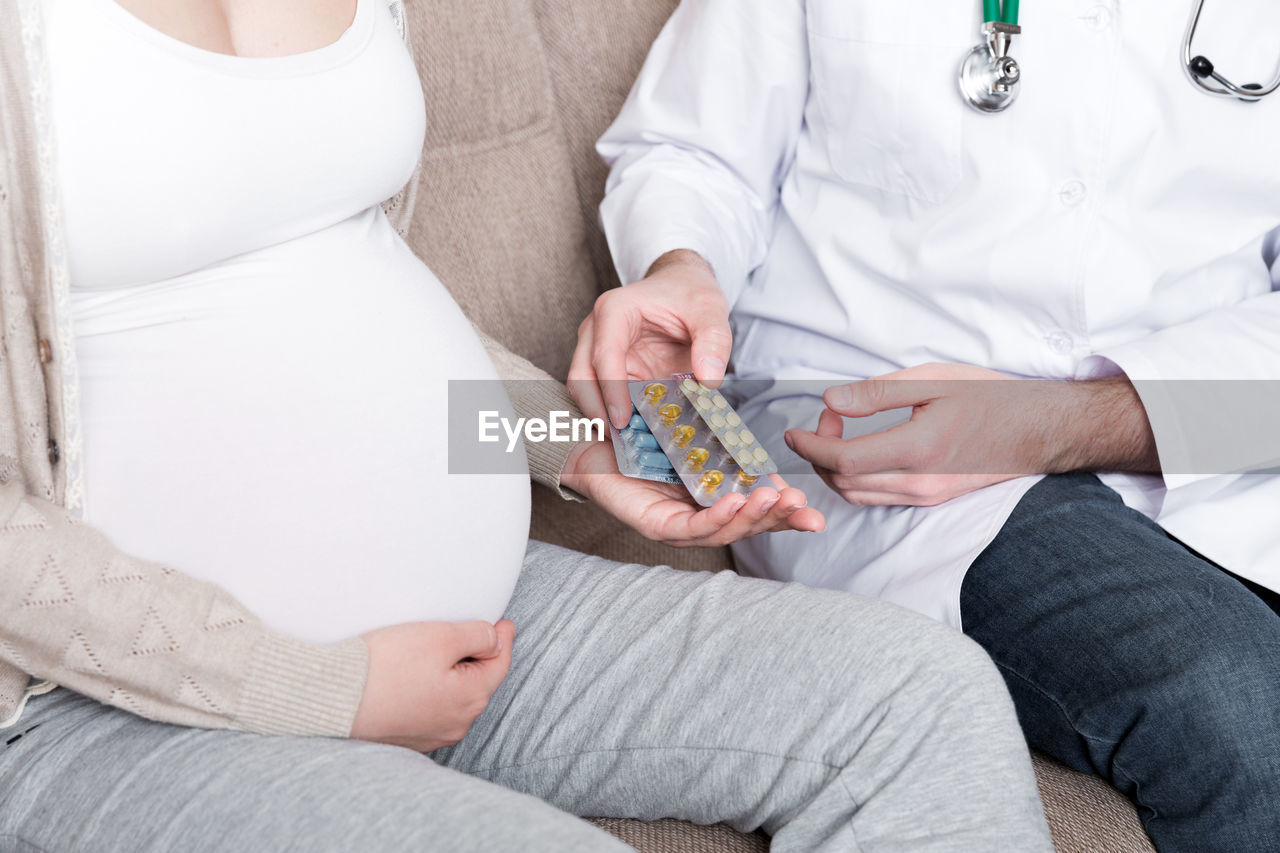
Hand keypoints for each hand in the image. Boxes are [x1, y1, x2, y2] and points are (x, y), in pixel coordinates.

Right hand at [350, 619, 515, 751]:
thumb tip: (495, 641)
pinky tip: (417, 675)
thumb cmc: (387, 666)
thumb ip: (477, 636)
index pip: (499, 663)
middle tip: (474, 631)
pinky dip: (431, 689)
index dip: (503, 638)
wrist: (333, 699)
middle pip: (478, 682)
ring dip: (453, 674)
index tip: (503, 622)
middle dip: (479, 656)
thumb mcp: (441, 637)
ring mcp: (431, 734)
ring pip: (453, 696)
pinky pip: (430, 707)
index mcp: (471, 699)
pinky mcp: (406, 736)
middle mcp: (456, 724)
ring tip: (441, 651)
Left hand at [562, 439, 824, 546]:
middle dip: (778, 520)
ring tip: (774, 500)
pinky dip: (716, 517)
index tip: (812, 511)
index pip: (757, 514)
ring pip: (724, 530)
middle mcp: (700, 521)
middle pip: (747, 527)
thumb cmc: (646, 441)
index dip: (786, 515)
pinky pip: (690, 527)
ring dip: (752, 516)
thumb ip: (730, 451)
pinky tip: (735, 503)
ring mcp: (678, 528)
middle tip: (804, 509)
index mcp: (715, 504)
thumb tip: (766, 454)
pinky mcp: (655, 525)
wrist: (596, 442)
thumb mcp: (700, 442)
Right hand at [569, 250, 731, 428]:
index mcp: (614, 311)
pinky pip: (603, 396)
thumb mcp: (710, 309)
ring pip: (585, 390)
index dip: (611, 390)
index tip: (622, 420)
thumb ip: (714, 342)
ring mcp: (598, 350)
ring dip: (601, 417)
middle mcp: (597, 330)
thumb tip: (709, 381)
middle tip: (619, 442)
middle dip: (595, 410)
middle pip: (581, 376)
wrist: (682, 288)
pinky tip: (633, 435)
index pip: (604, 355)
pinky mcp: (609, 369)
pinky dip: (614, 416)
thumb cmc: (689, 293)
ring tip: (626, 445)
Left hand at [785, 363, 1157, 506]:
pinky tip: (860, 450)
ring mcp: (928, 497)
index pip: (845, 460)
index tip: (793, 431)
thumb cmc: (992, 396)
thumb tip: (830, 401)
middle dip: (819, 456)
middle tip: (824, 420)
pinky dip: (856, 479)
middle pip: (845, 484)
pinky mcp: (933, 500)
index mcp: (919, 449)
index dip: (810, 448)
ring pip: (859, 496)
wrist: (1042, 429)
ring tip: (840, 432)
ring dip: (835, 469)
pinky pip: (879, 498)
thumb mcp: (934, 379)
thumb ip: (878, 392)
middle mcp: (921, 483)